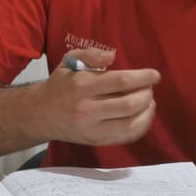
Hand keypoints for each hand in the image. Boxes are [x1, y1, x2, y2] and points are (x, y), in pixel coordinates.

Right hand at [45, 48, 159, 147]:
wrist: (41, 115)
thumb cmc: (60, 85)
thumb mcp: (69, 61)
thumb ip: (90, 54)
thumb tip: (112, 56)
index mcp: (82, 86)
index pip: (121, 81)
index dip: (143, 78)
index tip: (155, 75)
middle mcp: (87, 109)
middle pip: (129, 104)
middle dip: (147, 95)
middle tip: (150, 88)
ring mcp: (92, 128)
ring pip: (130, 125)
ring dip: (147, 113)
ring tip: (149, 102)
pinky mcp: (96, 141)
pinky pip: (125, 137)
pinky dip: (141, 127)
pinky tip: (143, 116)